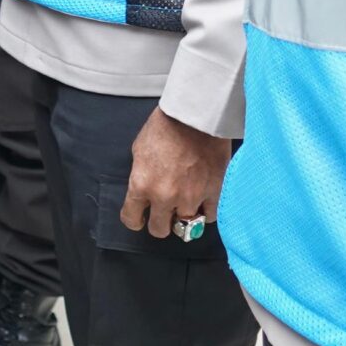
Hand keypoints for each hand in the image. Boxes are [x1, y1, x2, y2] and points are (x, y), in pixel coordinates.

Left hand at [120, 106, 230, 237]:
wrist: (195, 115)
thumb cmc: (165, 127)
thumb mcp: (139, 151)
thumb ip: (141, 176)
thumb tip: (144, 192)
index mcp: (141, 185)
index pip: (131, 219)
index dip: (135, 219)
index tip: (140, 217)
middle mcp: (165, 197)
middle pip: (159, 230)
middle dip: (160, 222)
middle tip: (164, 213)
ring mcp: (191, 197)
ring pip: (187, 226)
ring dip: (184, 216)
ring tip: (186, 203)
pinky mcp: (214, 192)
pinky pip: (210, 216)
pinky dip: (206, 211)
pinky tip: (203, 201)